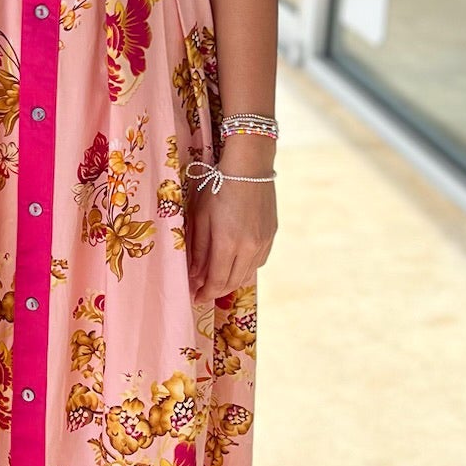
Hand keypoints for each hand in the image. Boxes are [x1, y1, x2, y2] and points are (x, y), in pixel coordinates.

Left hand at [187, 166, 275, 301]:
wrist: (249, 167)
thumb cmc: (217, 186)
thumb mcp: (200, 216)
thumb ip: (198, 248)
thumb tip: (195, 274)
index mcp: (228, 243)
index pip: (217, 280)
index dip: (205, 293)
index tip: (195, 298)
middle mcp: (249, 247)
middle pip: (233, 281)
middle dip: (216, 291)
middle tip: (203, 292)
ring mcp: (263, 242)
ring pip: (247, 273)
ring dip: (231, 281)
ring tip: (217, 280)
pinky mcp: (271, 235)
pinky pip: (258, 261)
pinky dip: (245, 268)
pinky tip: (235, 264)